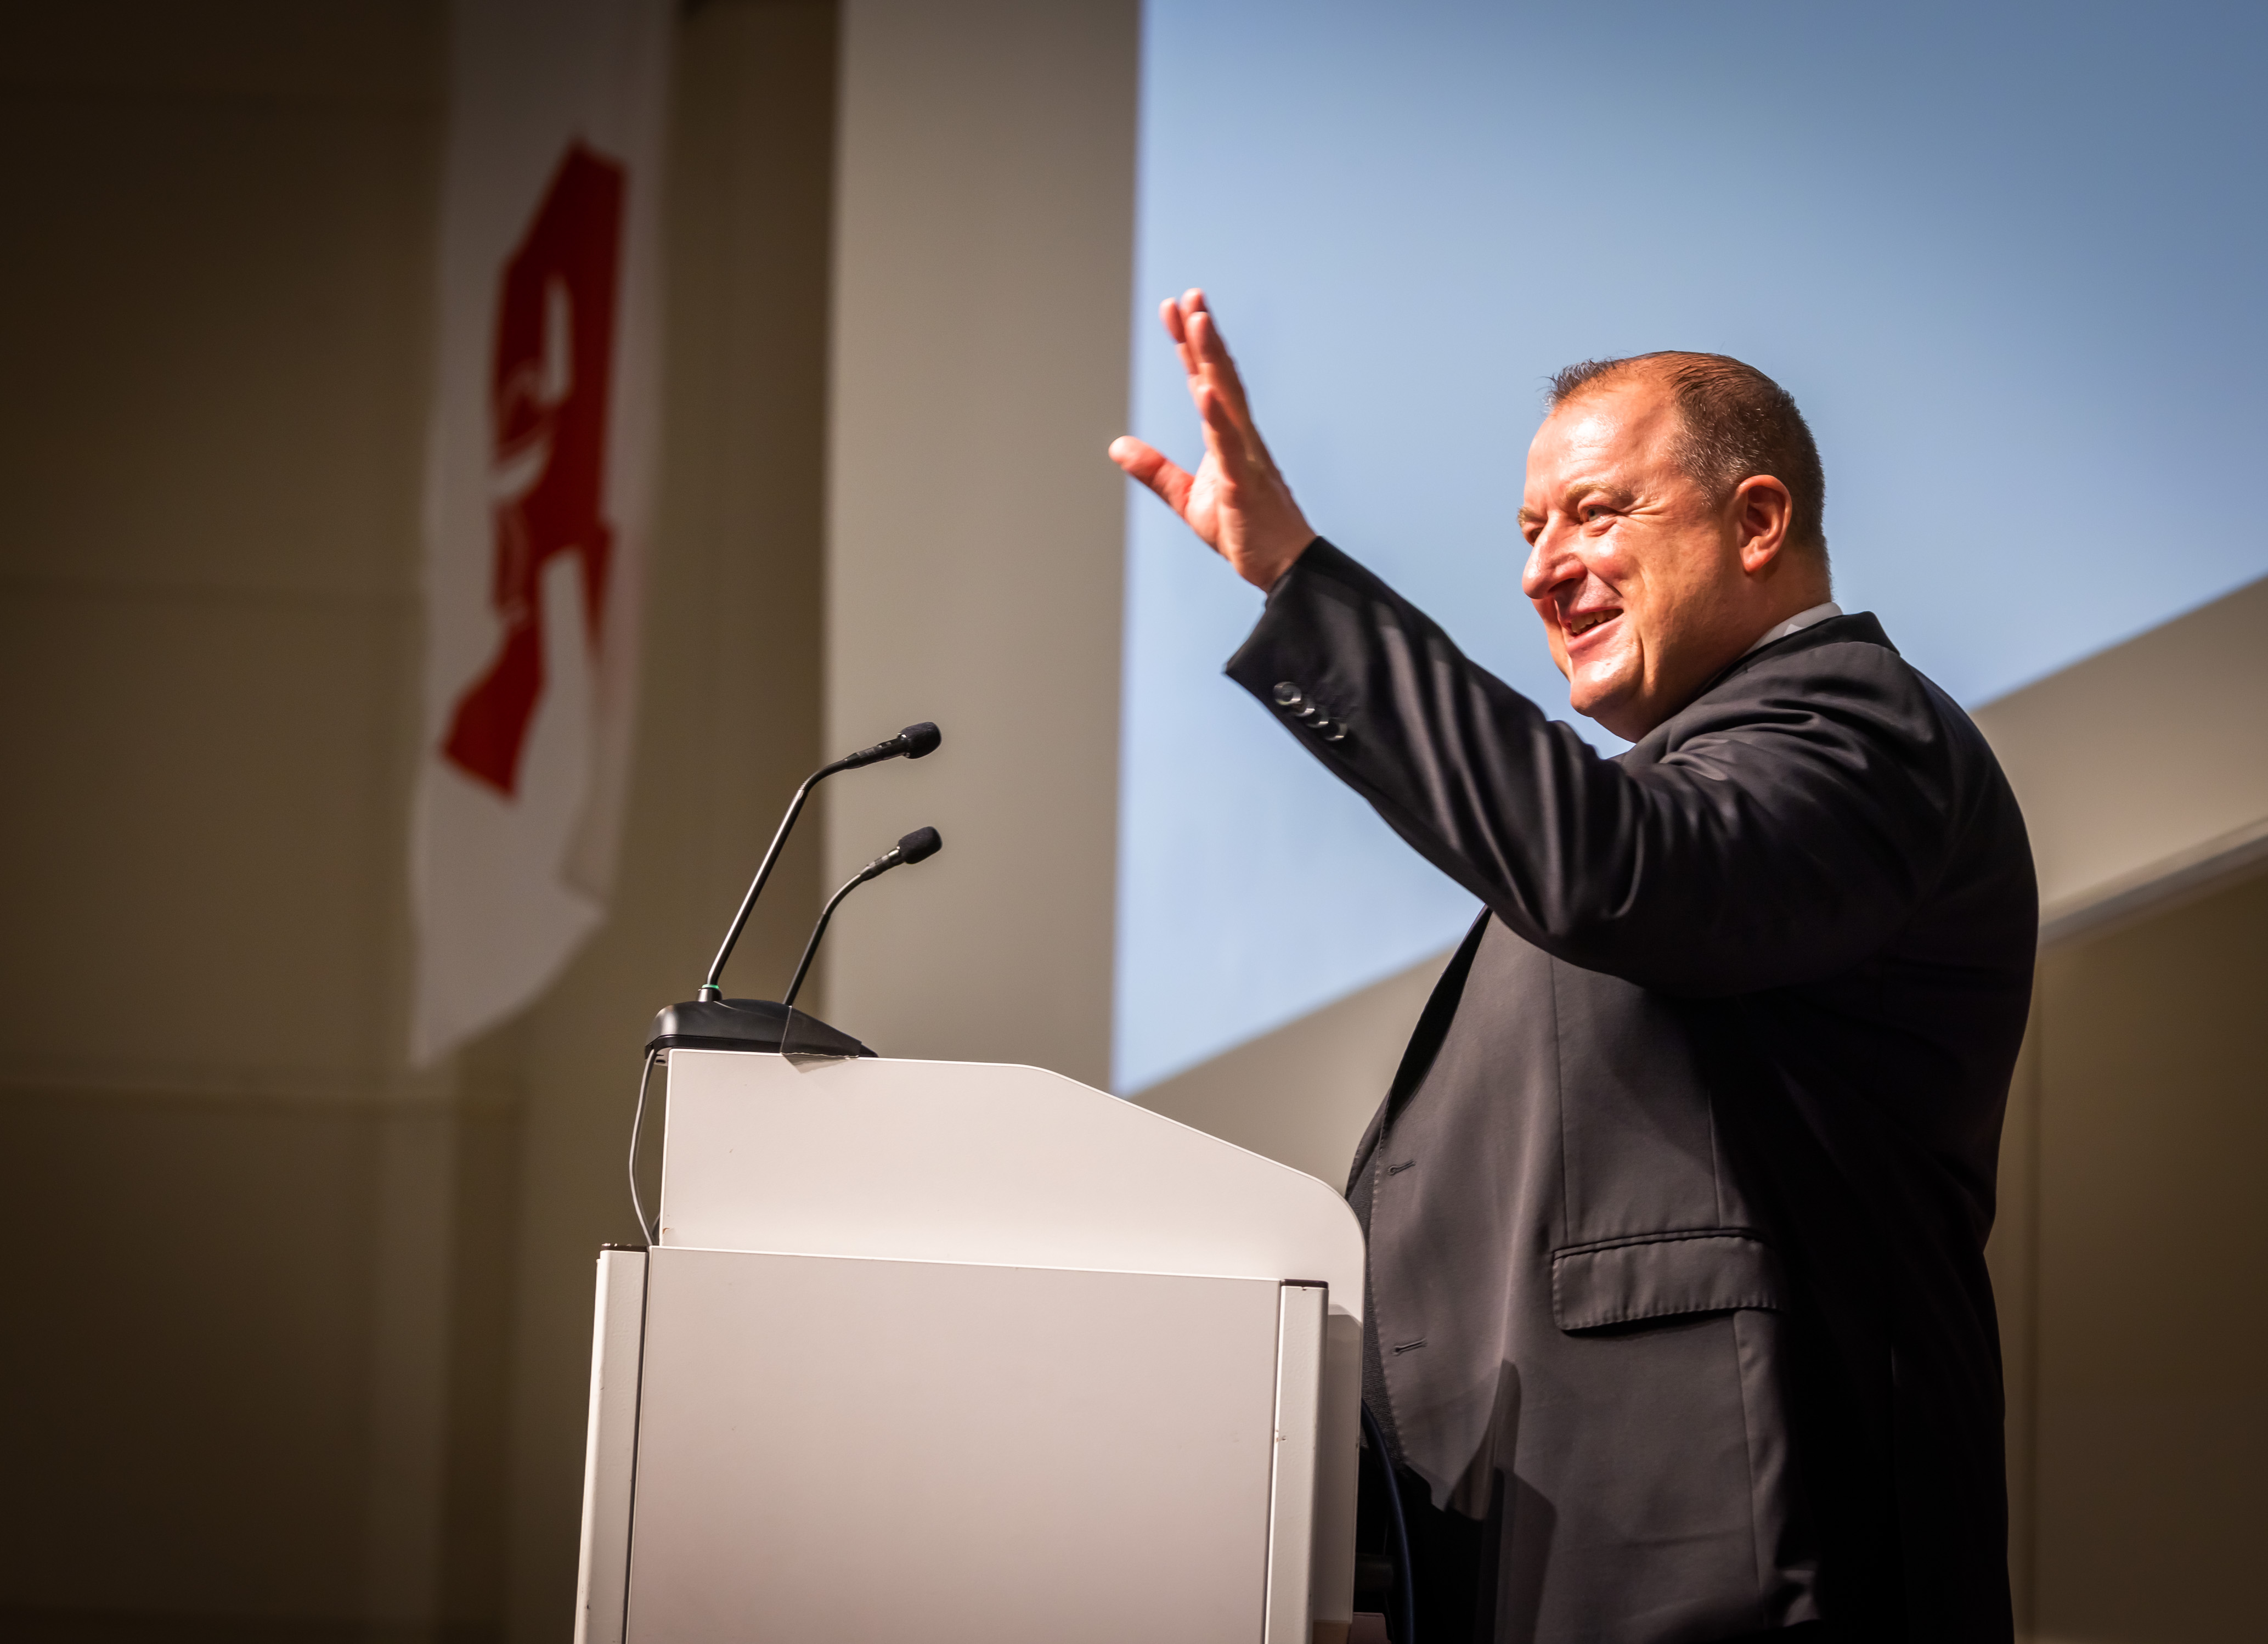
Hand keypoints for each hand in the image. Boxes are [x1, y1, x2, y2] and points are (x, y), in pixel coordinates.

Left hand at [1109, 289, 1314, 589]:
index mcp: (1228, 437)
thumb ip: (1156, 471)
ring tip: (1199, 322)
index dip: (1190, 345)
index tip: (1177, 307)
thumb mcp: (1188, 500)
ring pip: (1228, 399)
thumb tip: (1117, 445)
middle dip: (1204, 336)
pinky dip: (1217, 417)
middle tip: (1191, 296)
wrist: (1283, 568)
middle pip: (1220, 378)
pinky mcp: (1244, 484)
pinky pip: (1230, 446)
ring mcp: (1245, 457)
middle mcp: (1240, 438)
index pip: (1205, 381)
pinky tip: (1204, 391)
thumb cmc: (1244, 530)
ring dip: (1213, 360)